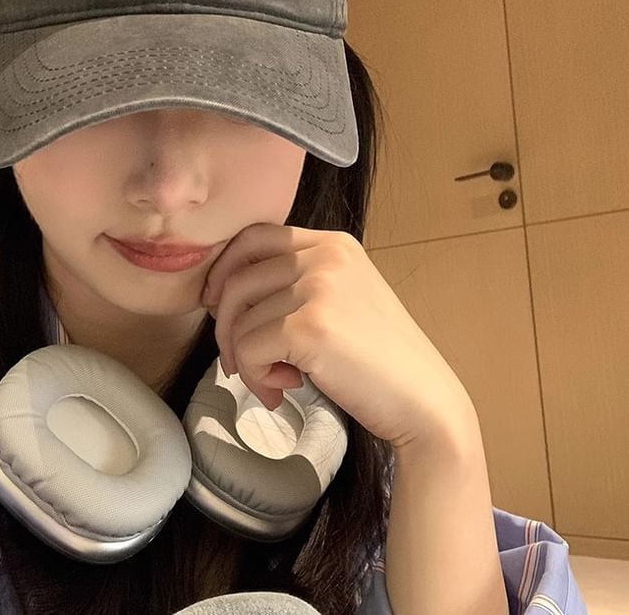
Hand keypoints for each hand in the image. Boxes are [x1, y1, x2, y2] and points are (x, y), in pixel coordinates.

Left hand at [201, 222, 476, 450]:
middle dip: (225, 326)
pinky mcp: (310, 326)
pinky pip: (249, 349)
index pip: (253, 237)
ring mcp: (319, 288)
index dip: (224, 269)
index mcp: (332, 243)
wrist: (424, 402)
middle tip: (240, 362)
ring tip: (274, 382)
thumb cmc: (377, 360)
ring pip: (238, 319)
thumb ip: (294, 284)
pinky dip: (256, 377)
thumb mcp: (340, 300)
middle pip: (237, 278)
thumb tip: (221, 295)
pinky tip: (283, 390)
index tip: (217, 305)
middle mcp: (325, 255)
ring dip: (245, 360)